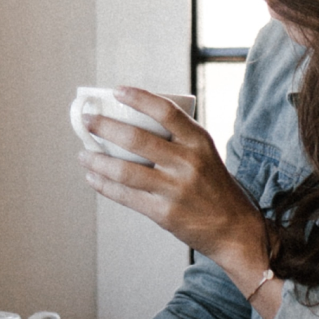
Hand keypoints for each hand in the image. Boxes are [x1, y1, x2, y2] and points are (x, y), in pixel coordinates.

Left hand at [77, 87, 265, 268]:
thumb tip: (132, 122)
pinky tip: (93, 177)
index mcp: (199, 141)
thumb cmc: (214, 186)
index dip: (139, 98)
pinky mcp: (164, 212)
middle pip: (137, 139)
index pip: (166, 111)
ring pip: (125, 170)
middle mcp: (188, 162)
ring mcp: (175, 189)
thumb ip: (178, 139)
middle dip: (105, 127)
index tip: (117, 90)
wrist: (234, 228)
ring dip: (97, 160)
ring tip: (83, 154)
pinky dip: (104, 185)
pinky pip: (126, 195)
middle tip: (87, 120)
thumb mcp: (205, 154)